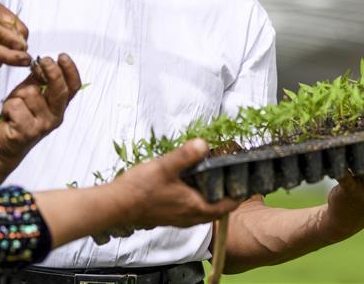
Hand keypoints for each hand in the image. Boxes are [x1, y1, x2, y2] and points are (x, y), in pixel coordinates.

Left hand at [0, 54, 82, 171]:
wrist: (3, 147)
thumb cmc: (17, 117)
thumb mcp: (28, 94)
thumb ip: (37, 80)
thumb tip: (42, 64)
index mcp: (58, 106)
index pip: (73, 87)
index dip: (70, 70)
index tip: (62, 56)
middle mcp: (55, 117)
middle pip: (59, 90)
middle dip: (52, 72)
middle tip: (44, 61)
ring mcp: (42, 126)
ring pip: (31, 94)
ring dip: (18, 95)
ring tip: (14, 105)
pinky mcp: (26, 133)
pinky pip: (16, 106)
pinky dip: (8, 107)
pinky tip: (8, 116)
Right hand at [94, 139, 238, 242]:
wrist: (116, 206)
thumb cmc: (140, 189)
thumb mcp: (165, 167)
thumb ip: (186, 155)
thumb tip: (204, 143)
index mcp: (195, 207)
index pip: (228, 205)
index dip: (239, 194)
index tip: (247, 181)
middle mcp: (190, 217)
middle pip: (218, 209)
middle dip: (227, 194)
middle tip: (232, 176)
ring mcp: (180, 218)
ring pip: (205, 210)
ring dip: (212, 197)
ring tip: (213, 178)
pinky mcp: (170, 216)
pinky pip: (192, 209)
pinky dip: (198, 199)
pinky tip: (190, 184)